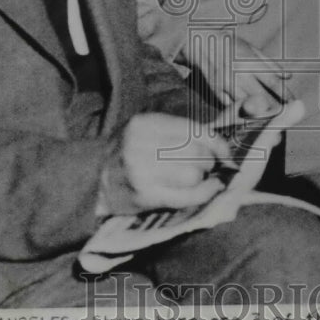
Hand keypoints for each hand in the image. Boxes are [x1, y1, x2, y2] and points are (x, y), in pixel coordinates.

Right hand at [118, 112, 232, 210]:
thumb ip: (179, 132)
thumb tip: (220, 145)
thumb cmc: (127, 152)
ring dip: (206, 178)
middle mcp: (142, 145)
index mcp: (145, 123)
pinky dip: (204, 194)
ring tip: (203, 178)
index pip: (193, 130)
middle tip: (210, 167)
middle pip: (196, 152)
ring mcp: (142, 172)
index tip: (226, 152)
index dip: (217, 143)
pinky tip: (208, 191)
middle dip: (210, 162)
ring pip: (193, 175)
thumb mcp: (147, 130)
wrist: (93, 178)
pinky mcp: (145, 196)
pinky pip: (186, 197)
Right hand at [188, 32, 292, 114]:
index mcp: (250, 60)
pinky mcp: (214, 90)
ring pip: (246, 104)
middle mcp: (239, 72)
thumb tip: (289, 76)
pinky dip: (239, 112)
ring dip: (259, 113)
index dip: (285, 94)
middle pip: (262, 97)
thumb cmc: (227, 43)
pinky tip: (248, 117)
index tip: (293, 103)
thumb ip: (269, 63)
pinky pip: (230, 106)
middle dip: (275, 108)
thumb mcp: (250, 47)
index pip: (273, 81)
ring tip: (270, 120)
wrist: (197, 41)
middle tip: (285, 117)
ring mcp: (226, 82)